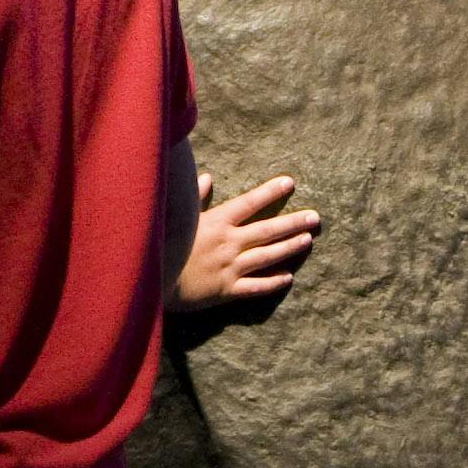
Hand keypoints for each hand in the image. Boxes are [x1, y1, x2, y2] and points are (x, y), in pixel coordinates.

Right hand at [176, 174, 316, 319]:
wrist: (152, 281)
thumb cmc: (163, 245)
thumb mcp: (179, 218)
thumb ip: (195, 197)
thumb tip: (208, 177)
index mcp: (216, 222)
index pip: (249, 203)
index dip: (270, 192)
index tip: (290, 183)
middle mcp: (228, 243)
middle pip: (267, 230)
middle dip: (293, 222)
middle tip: (315, 217)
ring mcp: (229, 267)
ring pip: (267, 256)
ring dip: (289, 247)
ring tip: (308, 240)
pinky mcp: (227, 290)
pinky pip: (255, 286)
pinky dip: (273, 282)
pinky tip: (288, 277)